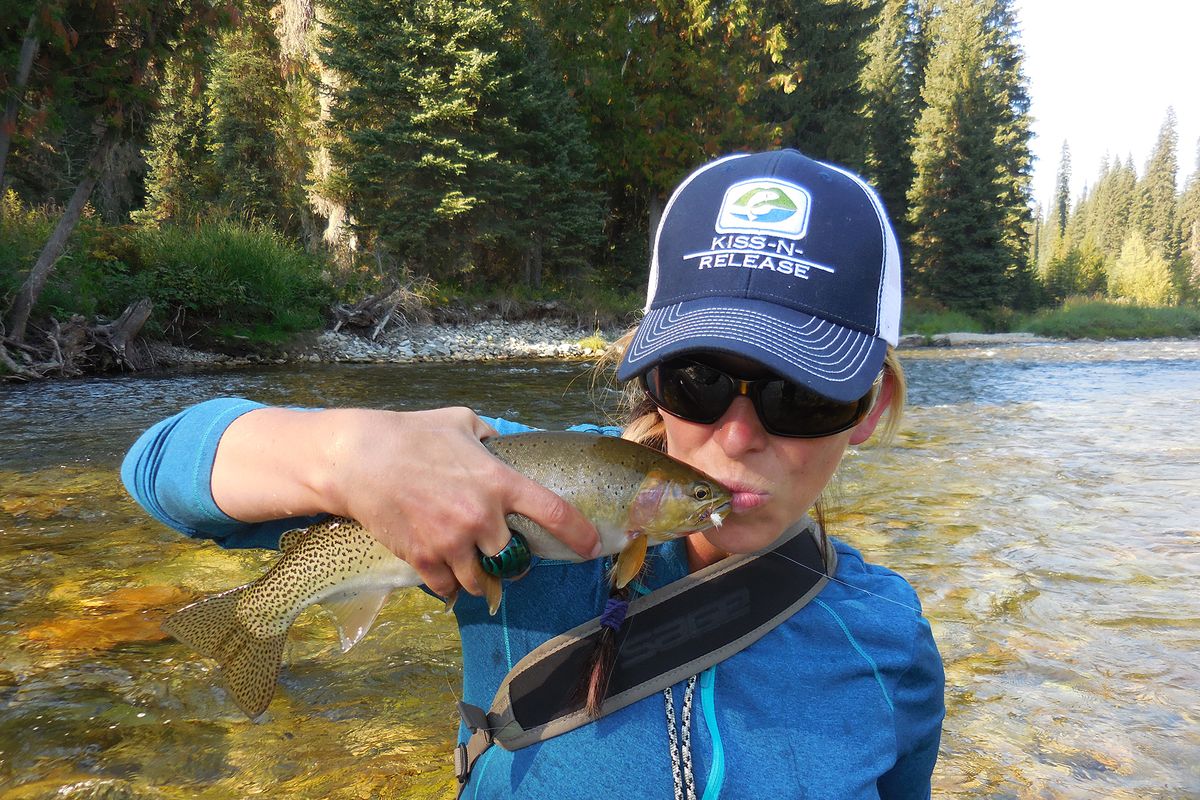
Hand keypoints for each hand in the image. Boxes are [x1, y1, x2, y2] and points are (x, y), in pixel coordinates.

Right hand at [213, 406, 600, 598]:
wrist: (359, 458)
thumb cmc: (412, 433)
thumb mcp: (462, 422)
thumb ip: (490, 437)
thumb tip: (501, 446)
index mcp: (498, 481)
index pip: (553, 512)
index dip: (579, 534)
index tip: (591, 547)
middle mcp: (481, 516)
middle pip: (513, 559)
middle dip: (512, 561)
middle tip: (503, 555)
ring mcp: (451, 541)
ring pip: (480, 580)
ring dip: (479, 577)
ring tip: (470, 565)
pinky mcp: (422, 557)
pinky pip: (447, 588)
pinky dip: (448, 583)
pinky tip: (443, 571)